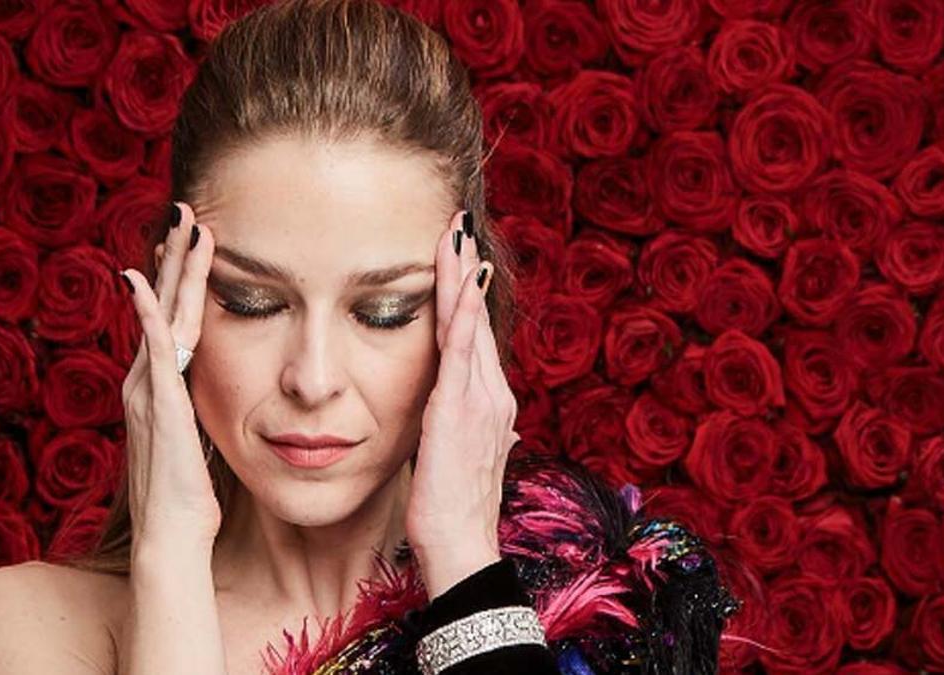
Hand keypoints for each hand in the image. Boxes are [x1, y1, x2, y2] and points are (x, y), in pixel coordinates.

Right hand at [120, 201, 220, 557]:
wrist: (173, 536)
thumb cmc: (189, 496)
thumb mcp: (194, 440)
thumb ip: (194, 409)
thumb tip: (205, 391)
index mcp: (157, 388)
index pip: (171, 319)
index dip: (180, 278)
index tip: (193, 240)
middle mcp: (144, 382)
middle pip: (162, 305)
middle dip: (175, 257)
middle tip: (186, 211)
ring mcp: (148, 392)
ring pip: (162, 316)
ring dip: (172, 270)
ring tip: (185, 227)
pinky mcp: (159, 407)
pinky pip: (154, 351)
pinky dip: (148, 314)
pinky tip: (144, 282)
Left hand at [405, 209, 520, 597]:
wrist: (461, 545)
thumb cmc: (452, 508)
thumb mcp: (457, 458)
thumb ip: (463, 429)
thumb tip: (477, 419)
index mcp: (487, 403)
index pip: (473, 337)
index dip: (466, 295)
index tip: (457, 258)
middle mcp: (491, 393)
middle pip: (475, 319)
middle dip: (466, 271)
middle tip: (459, 226)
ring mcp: (480, 399)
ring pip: (470, 324)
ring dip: (462, 277)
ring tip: (456, 235)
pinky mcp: (460, 408)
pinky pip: (463, 350)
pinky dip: (464, 312)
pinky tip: (461, 282)